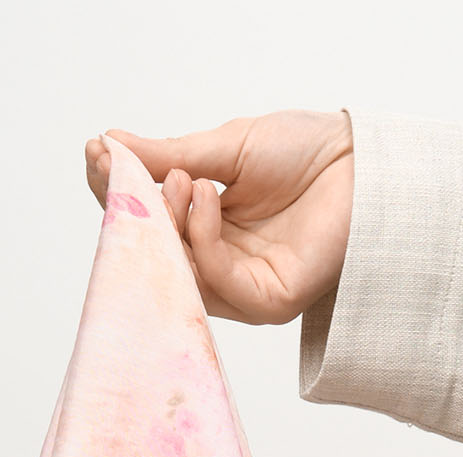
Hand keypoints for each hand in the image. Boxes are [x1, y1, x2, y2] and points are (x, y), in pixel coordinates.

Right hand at [83, 111, 352, 325]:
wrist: (366, 161)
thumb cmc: (307, 153)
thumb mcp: (225, 149)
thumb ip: (169, 157)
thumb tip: (111, 146)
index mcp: (211, 230)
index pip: (152, 224)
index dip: (120, 196)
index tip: (96, 155)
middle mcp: (223, 266)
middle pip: (158, 257)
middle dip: (134, 214)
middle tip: (117, 168)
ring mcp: (244, 290)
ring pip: (182, 275)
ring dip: (170, 224)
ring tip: (179, 179)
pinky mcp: (267, 303)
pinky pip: (217, 281)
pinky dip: (202, 238)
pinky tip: (206, 196)